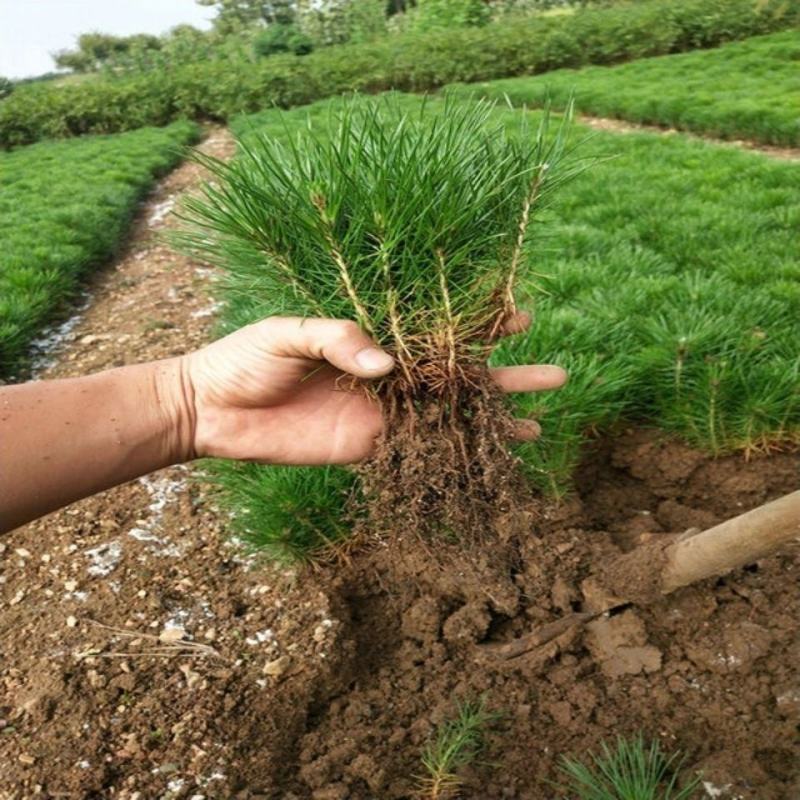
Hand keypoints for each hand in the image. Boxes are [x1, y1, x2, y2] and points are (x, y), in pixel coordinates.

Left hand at [178, 316, 566, 464]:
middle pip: (458, 372)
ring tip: (540, 419)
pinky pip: (421, 449)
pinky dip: (455, 452)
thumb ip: (337, 337)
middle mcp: (388, 373)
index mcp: (373, 336)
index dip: (478, 322)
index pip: (436, 326)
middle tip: (555, 374)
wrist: (213, 410)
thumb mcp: (288, 332)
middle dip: (506, 372)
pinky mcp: (369, 447)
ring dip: (493, 417)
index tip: (519, 316)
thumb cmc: (246, 358)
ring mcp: (383, 411)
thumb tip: (387, 365)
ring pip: (450, 413)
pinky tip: (490, 456)